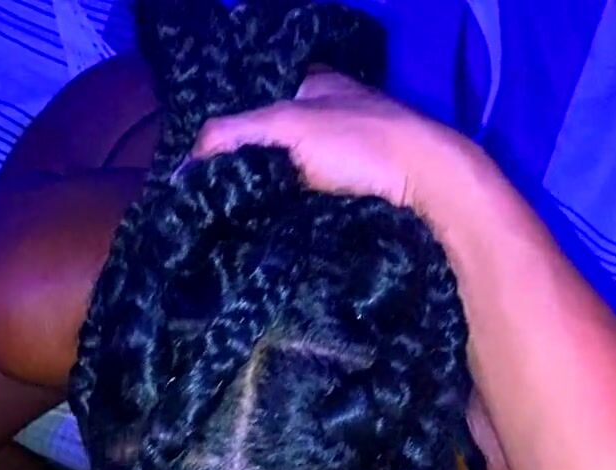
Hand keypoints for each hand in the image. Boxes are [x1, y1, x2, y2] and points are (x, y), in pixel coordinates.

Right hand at [192, 70, 470, 220]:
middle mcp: (330, 119)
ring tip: (239, 226)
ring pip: (292, 181)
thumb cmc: (362, 143)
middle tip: (219, 206)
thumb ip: (236, 134)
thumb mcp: (288, 127)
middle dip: (248, 174)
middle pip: (273, 150)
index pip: (256, 113)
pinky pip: (312, 206)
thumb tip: (187, 160)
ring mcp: (346, 160)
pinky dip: (294, 217)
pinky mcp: (357, 196)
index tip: (206, 176)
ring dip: (270, 203)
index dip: (229, 142)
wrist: (428, 186)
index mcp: (315, 89)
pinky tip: (276, 234)